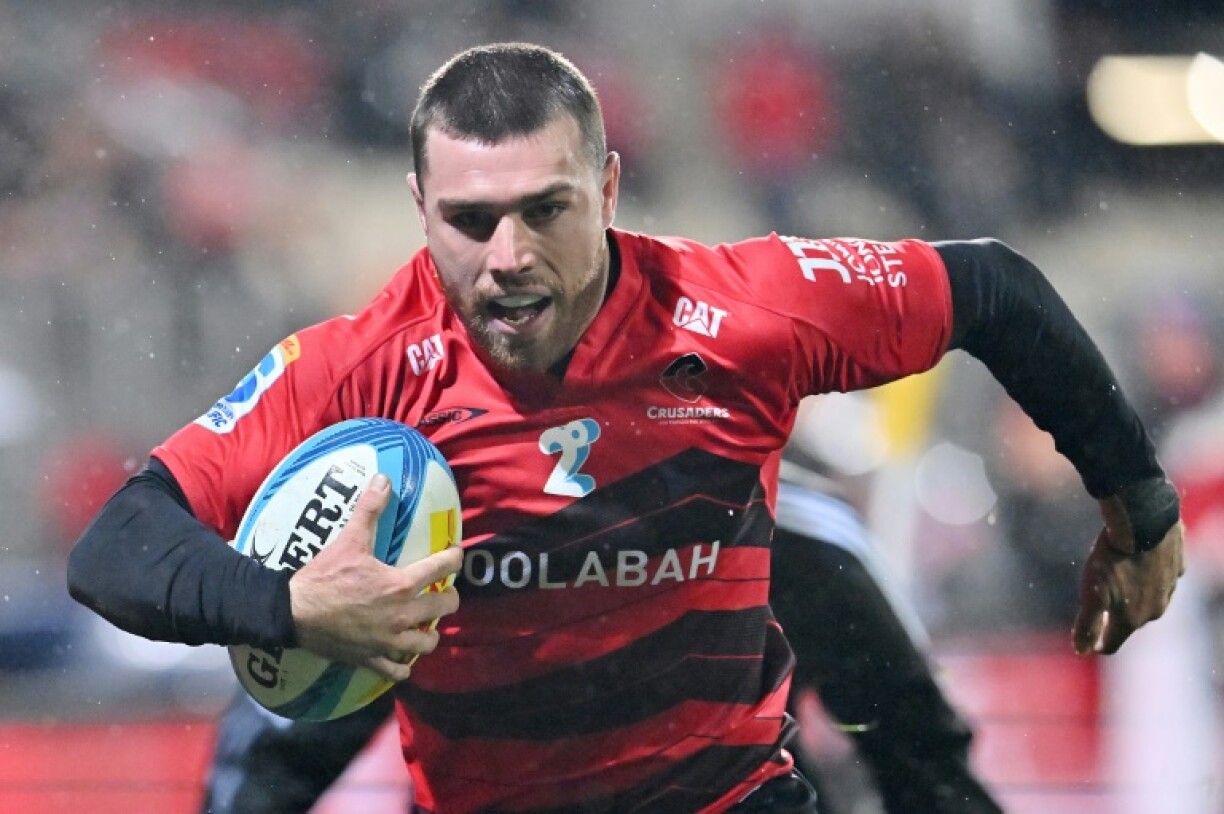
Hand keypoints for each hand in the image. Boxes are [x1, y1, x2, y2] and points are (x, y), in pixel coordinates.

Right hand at [288, 473, 462, 680]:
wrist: (292, 612)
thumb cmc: (324, 576)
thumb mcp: (349, 539)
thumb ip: (370, 509)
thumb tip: (383, 478)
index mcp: (400, 584)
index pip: (442, 568)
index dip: (453, 558)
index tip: (454, 555)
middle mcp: (402, 615)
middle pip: (445, 607)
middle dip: (447, 597)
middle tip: (441, 591)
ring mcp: (388, 641)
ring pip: (428, 643)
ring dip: (429, 633)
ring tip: (424, 623)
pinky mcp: (372, 659)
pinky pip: (398, 670)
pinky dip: (403, 665)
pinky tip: (402, 656)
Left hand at [1072, 496, 1185, 654]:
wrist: (1143, 525)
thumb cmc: (1113, 560)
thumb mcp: (1093, 594)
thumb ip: (1088, 624)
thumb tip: (1081, 651)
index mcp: (1132, 619)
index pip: (1112, 643)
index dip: (1098, 644)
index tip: (1090, 643)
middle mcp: (1154, 610)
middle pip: (1131, 623)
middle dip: (1116, 621)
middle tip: (1102, 613)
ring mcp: (1169, 589)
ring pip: (1149, 602)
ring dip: (1135, 600)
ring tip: (1120, 589)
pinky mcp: (1176, 568)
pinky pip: (1162, 580)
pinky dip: (1150, 579)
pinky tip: (1140, 568)